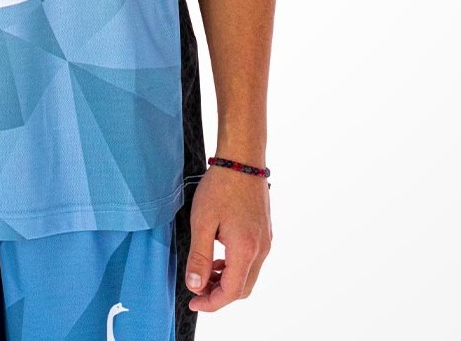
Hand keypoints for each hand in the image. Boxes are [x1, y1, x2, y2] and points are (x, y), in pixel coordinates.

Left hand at [183, 165, 271, 312]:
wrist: (242, 158)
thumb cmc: (221, 186)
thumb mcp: (202, 221)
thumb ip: (199, 256)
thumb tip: (195, 285)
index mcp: (246, 250)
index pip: (231, 292)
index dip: (212, 302)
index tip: (194, 301)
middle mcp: (261, 249)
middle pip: (243, 288)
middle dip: (220, 294)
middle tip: (198, 289)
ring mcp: (266, 240)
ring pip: (248, 275)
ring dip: (228, 280)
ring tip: (206, 271)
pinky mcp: (265, 231)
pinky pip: (252, 260)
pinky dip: (236, 266)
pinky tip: (219, 255)